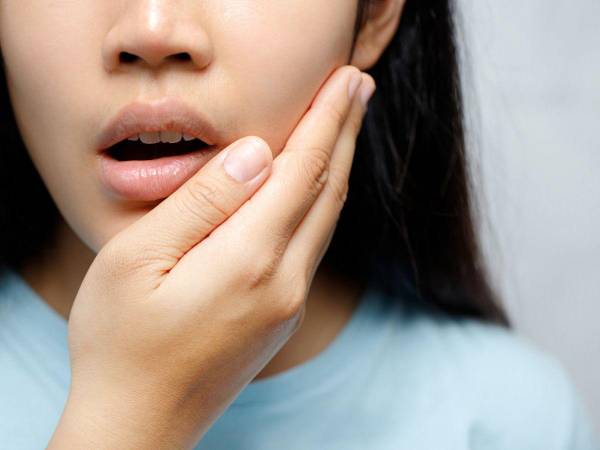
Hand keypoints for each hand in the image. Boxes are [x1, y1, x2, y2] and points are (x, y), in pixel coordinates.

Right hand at [47, 65, 375, 449]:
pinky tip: (317, 188)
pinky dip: (321, 204)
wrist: (137, 427)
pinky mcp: (280, 317)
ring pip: (326, 220)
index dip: (326, 120)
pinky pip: (312, 246)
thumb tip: (257, 155)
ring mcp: (287, 304)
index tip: (345, 81)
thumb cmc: (121, 344)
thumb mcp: (139, 260)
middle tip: (358, 87)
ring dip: (338, 167)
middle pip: (327, 191)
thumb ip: (202, 203)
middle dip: (344, 133)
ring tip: (345, 126)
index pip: (302, 171)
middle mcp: (283, 283)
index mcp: (248, 261)